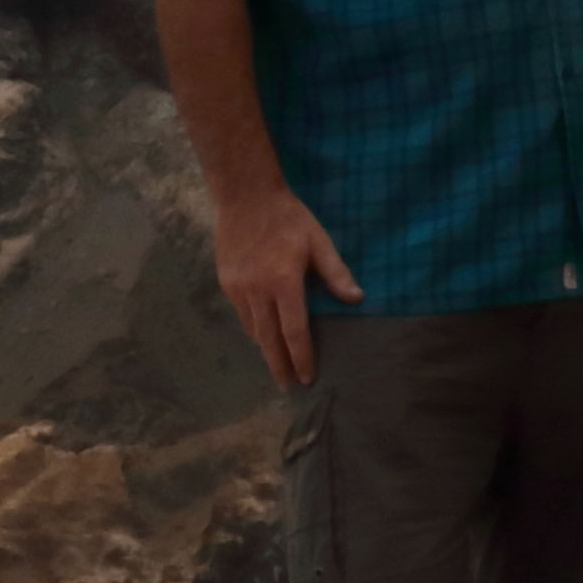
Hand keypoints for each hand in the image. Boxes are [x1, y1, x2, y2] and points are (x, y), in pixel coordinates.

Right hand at [212, 189, 361, 389]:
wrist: (245, 195)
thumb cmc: (289, 217)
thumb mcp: (319, 241)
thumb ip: (336, 272)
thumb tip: (357, 298)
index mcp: (284, 282)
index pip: (294, 331)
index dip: (302, 357)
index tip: (307, 378)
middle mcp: (257, 290)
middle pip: (268, 338)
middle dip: (278, 365)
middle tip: (286, 387)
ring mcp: (238, 287)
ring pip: (252, 328)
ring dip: (264, 348)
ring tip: (275, 364)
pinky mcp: (226, 281)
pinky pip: (241, 312)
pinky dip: (252, 327)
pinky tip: (260, 333)